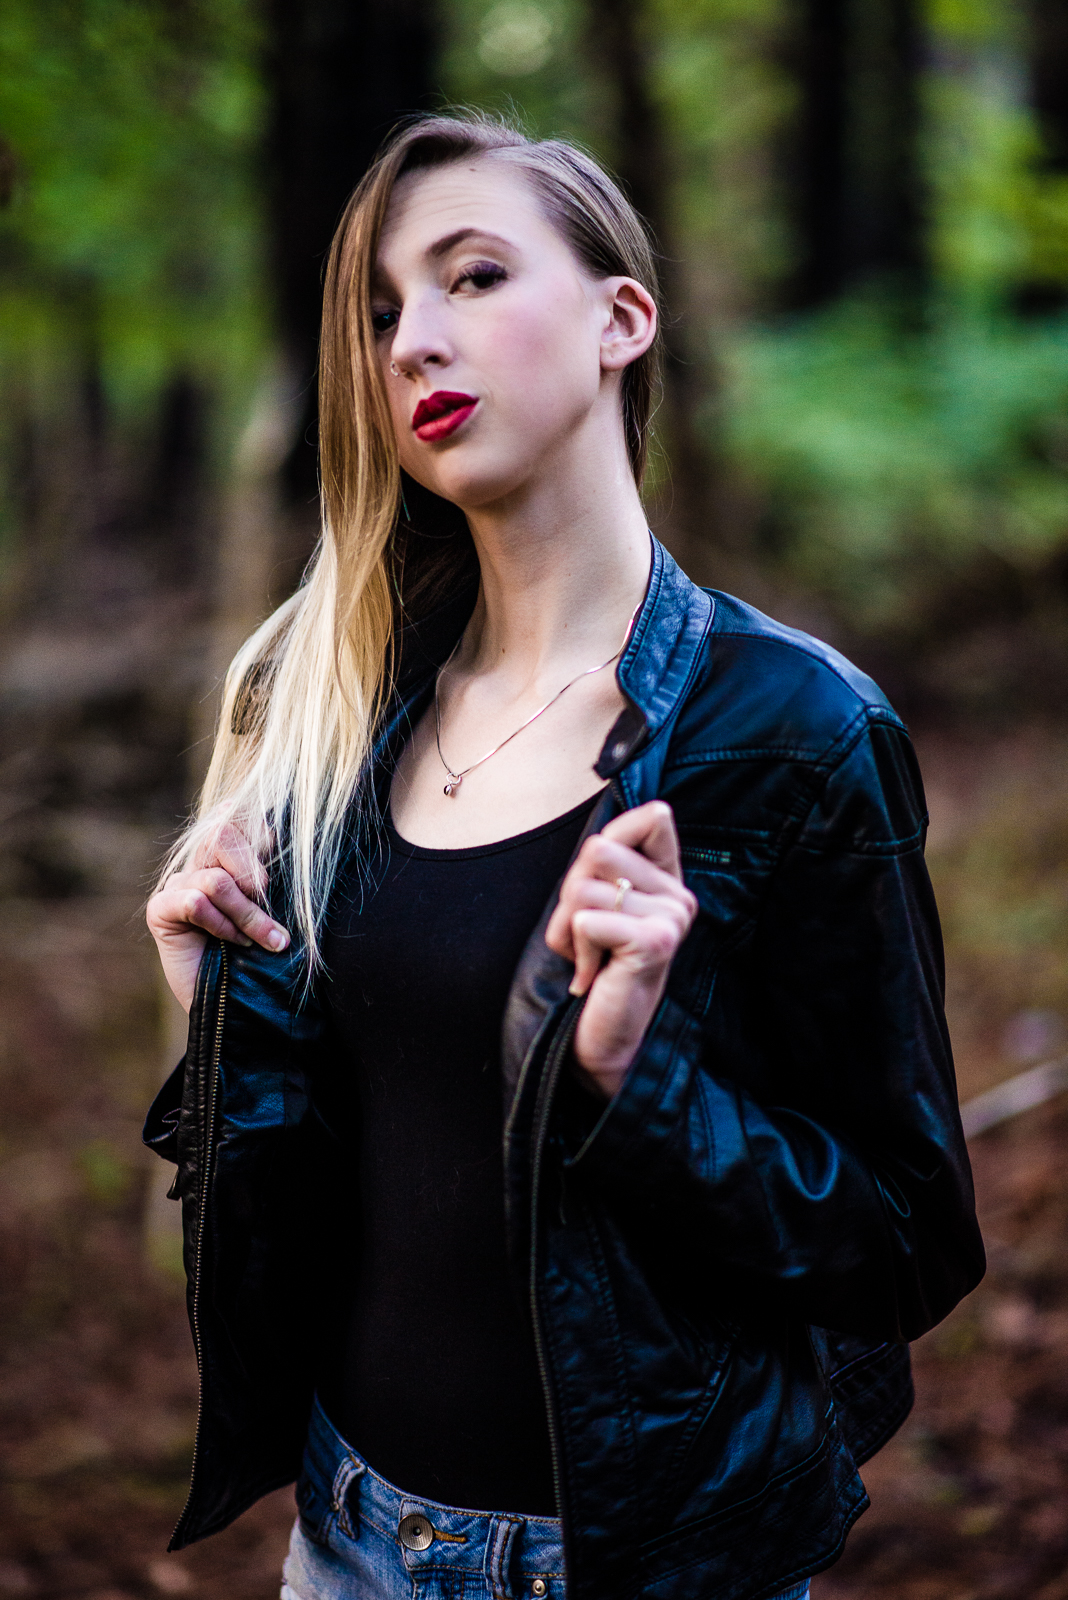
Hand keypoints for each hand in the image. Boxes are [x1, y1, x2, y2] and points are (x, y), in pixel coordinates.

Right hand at [146, 826, 289, 1013]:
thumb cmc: (260, 954)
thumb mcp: (272, 906)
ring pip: (217, 879)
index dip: (258, 831)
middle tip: (268, 903)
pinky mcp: (160, 909)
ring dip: (248, 914)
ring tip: (263, 940)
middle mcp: (200, 864)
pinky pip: (196, 902)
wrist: (236, 1005)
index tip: (277, 860)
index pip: (236, 816)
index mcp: (228, 856)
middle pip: (222, 834)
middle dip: (255, 873)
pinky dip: (221, 925)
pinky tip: (230, 944)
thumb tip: (272, 834)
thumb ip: (267, 873)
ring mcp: (178, 885)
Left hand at [544, 800, 696, 1098]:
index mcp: (669, 882)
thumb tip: (602, 836)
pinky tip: (593, 976)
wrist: (606, 1041)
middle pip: (598, 850)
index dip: (611, 837)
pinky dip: (575, 949)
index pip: (653, 816)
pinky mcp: (655, 942)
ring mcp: (672, 918)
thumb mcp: (597, 908)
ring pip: (583, 888)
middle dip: (570, 894)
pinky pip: (585, 920)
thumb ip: (603, 867)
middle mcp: (679, 896)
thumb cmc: (596, 971)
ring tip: (589, 957)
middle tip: (585, 935)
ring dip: (567, 928)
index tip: (597, 882)